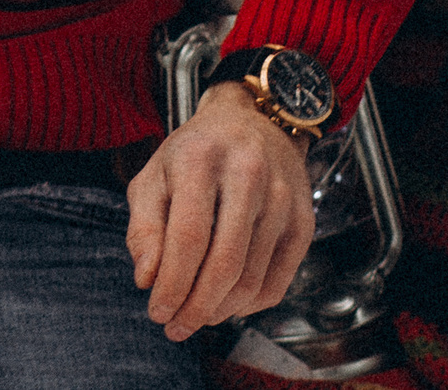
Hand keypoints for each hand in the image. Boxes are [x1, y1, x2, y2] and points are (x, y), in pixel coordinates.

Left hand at [126, 81, 315, 340]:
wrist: (251, 121)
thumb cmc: (194, 153)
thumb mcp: (154, 174)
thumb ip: (144, 226)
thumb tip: (146, 279)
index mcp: (201, 157)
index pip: (188, 237)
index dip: (172, 284)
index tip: (156, 312)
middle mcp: (247, 174)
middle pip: (223, 263)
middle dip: (195, 306)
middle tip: (176, 326)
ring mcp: (282, 198)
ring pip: (252, 279)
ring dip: (220, 310)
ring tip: (196, 316)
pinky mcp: (304, 221)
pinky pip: (278, 282)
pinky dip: (249, 305)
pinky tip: (227, 304)